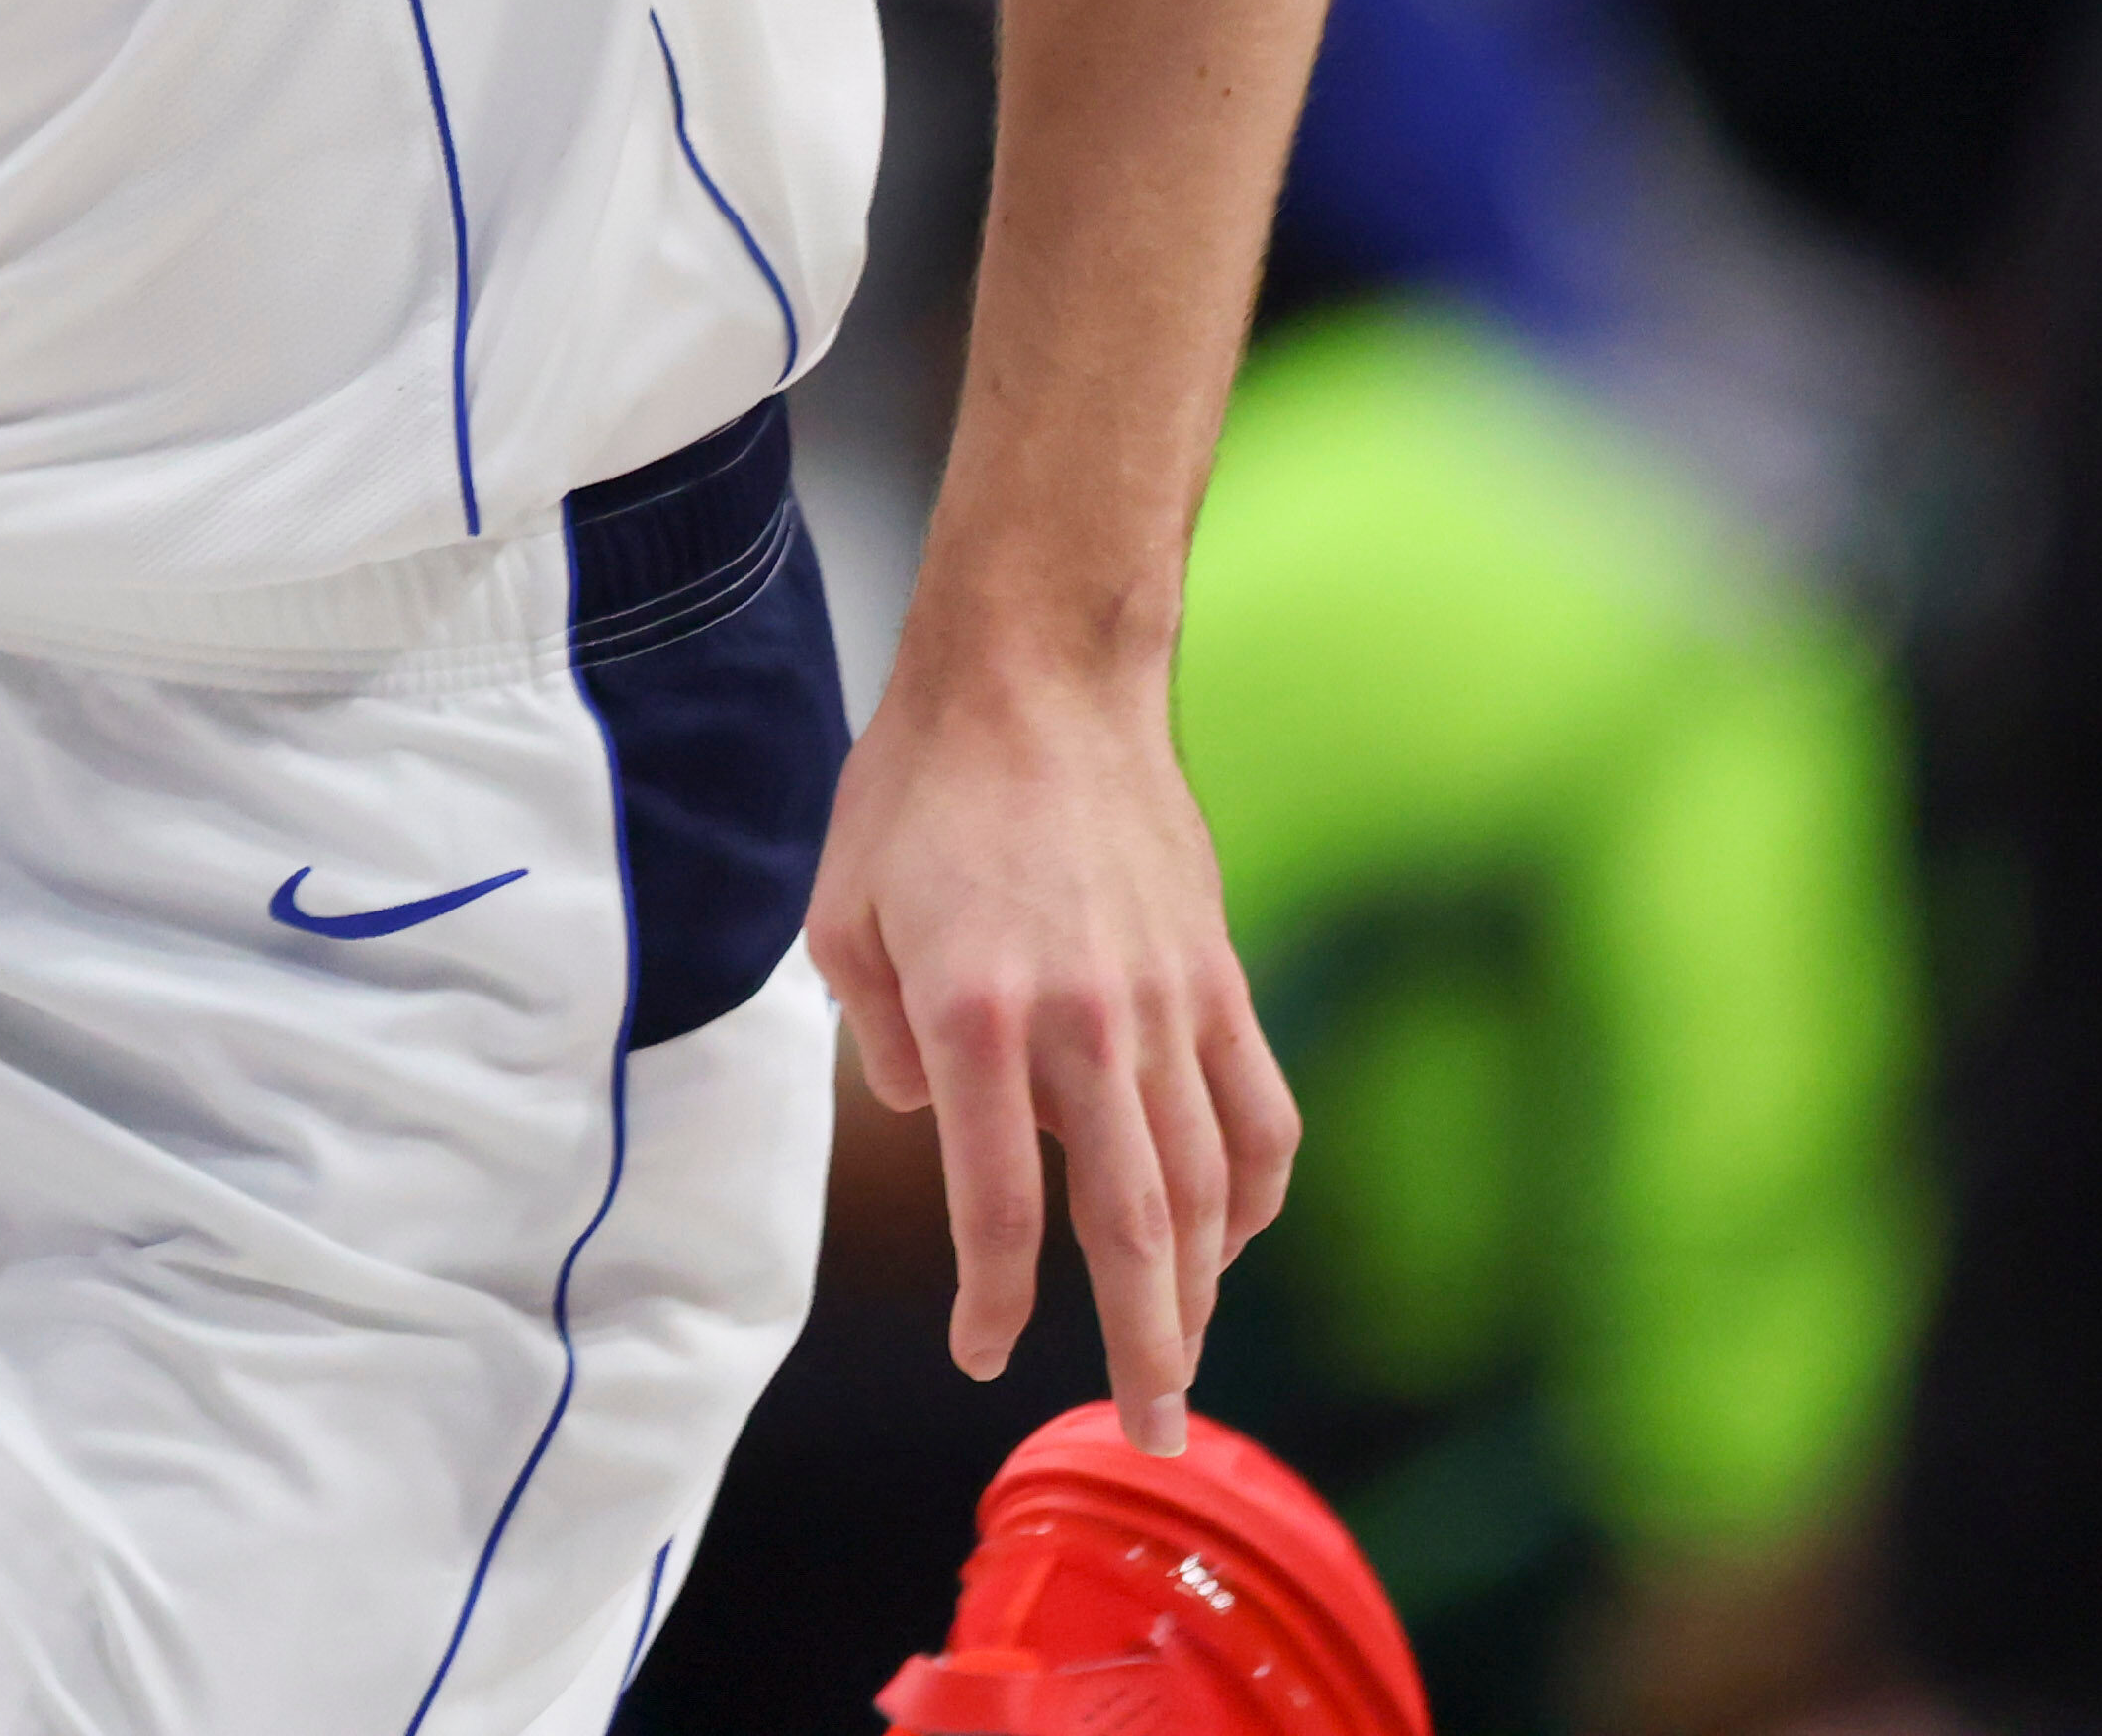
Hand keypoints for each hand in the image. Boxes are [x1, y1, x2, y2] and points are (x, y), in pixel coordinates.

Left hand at [804, 637, 1298, 1445]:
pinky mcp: (1217, 972)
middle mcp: (1083, 1023)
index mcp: (975, 1016)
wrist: (1037, 671)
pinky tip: (1237, 1236)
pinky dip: (1255, 1189)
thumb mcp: (844, 911)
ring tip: (1186, 1362)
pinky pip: (1258, 1108)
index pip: (999, 1207)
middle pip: (1131, 1226)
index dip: (995, 1302)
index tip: (982, 1355)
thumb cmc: (919, 784)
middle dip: (1143, 1345)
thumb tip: (925, 1114)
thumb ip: (873, 1035)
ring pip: (1206, 1183)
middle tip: (1149, 1430)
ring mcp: (1166, 1001)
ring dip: (1202, 1287)